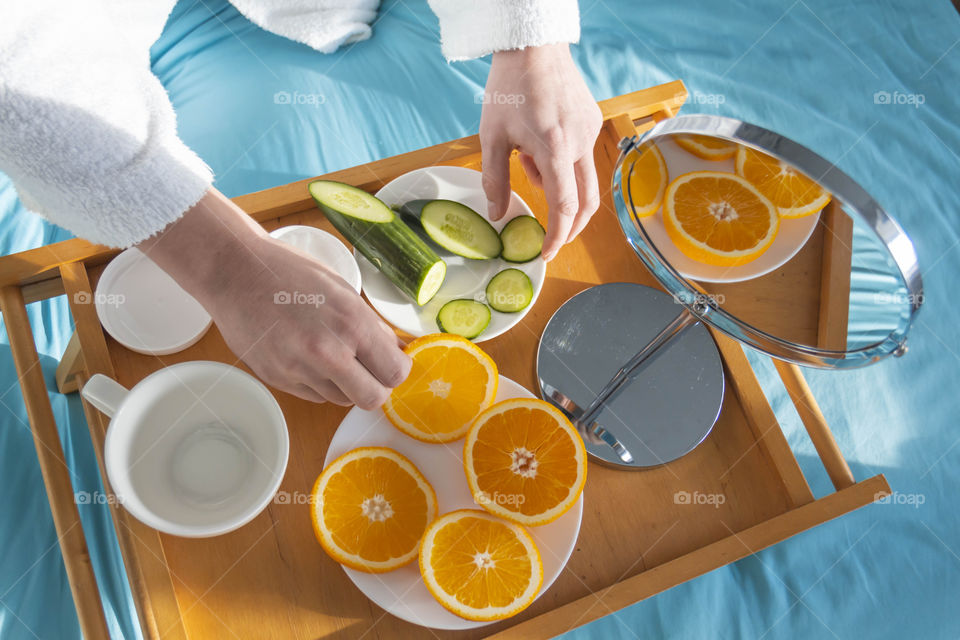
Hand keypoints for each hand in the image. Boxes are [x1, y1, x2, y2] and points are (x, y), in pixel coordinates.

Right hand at [138, 189, 410, 408]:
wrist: (234, 272)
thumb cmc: (290, 272)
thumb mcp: (342, 290)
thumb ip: (371, 326)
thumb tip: (398, 350)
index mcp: (351, 324)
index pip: (394, 373)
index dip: (395, 370)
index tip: (390, 362)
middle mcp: (328, 352)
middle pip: (372, 399)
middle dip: (375, 386)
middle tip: (369, 370)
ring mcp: (299, 370)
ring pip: (342, 400)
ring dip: (346, 385)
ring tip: (332, 355)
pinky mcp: (277, 379)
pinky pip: (314, 395)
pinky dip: (319, 382)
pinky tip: (308, 356)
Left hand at [480, 43, 601, 260]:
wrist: (533, 46)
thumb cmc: (509, 87)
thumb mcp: (491, 136)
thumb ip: (494, 179)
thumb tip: (497, 214)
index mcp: (554, 149)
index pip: (564, 207)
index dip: (557, 236)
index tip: (547, 253)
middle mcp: (580, 143)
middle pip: (587, 202)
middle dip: (572, 227)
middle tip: (553, 240)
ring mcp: (591, 131)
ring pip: (585, 179)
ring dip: (562, 189)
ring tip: (528, 165)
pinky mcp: (593, 121)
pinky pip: (583, 156)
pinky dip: (564, 166)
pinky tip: (540, 146)